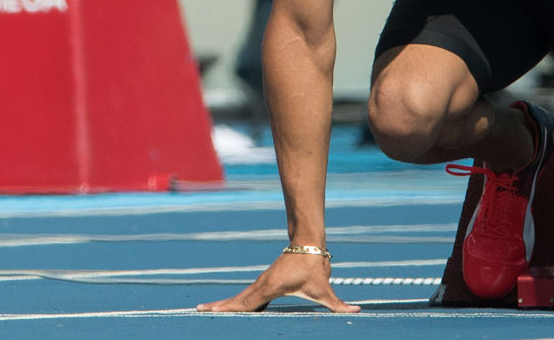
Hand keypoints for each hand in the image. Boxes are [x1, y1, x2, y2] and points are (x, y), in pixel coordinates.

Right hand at [196, 251, 360, 313]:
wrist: (309, 242)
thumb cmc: (315, 265)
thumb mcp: (325, 288)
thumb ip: (338, 304)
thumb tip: (356, 312)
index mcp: (269, 288)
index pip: (244, 302)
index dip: (227, 309)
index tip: (208, 311)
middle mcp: (262, 285)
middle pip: (237, 300)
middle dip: (219, 307)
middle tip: (198, 311)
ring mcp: (263, 283)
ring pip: (242, 297)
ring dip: (226, 305)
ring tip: (209, 311)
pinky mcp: (267, 283)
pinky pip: (249, 296)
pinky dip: (238, 303)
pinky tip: (235, 311)